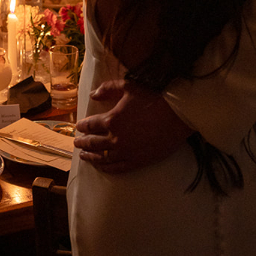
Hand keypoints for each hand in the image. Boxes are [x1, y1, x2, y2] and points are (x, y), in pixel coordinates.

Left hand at [74, 80, 192, 172]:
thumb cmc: (153, 97)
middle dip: (83, 143)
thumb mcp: (128, 86)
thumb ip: (107, 89)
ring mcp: (126, 152)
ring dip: (91, 157)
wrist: (177, 114)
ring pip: (103, 158)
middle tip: (77, 143)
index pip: (90, 125)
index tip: (79, 127)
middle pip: (93, 143)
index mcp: (111, 120)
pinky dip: (106, 168)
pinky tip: (101, 166)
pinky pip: (117, 168)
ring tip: (84, 156)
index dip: (82, 126)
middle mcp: (115, 139)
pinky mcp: (138, 162)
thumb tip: (93, 95)